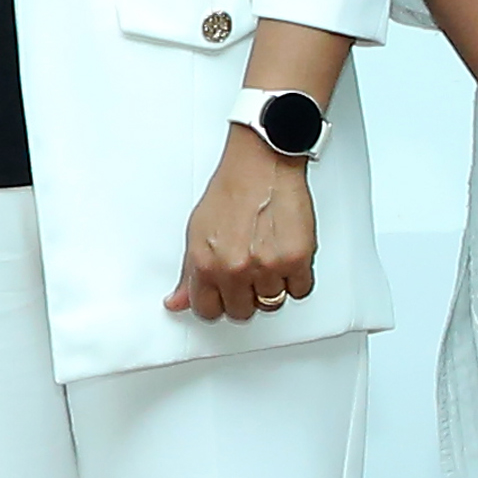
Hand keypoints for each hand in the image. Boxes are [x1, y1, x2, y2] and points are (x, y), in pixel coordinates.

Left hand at [165, 130, 320, 321]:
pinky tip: (286, 257)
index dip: (217, 303)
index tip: (224, 294)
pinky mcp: (296, 259)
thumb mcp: (197, 232)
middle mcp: (234, 269)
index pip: (207, 311)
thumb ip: (189, 273)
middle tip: (249, 271)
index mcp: (205, 264)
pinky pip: (300, 290)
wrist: (262, 165)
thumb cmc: (231, 191)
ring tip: (268, 258)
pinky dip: (296, 278)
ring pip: (272, 303)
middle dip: (245, 296)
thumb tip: (178, 302)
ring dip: (272, 286)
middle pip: (241, 312)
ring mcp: (267, 266)